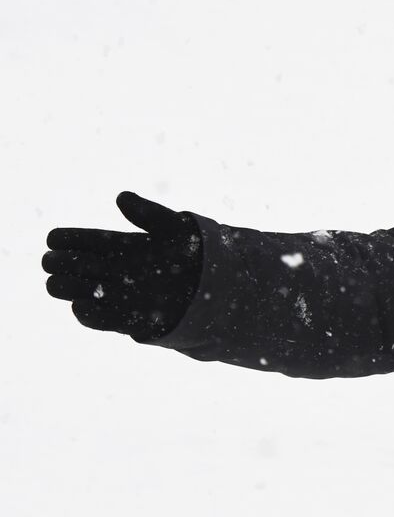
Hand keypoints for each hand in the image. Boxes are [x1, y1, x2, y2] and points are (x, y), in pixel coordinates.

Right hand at [43, 191, 201, 341]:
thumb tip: (121, 197)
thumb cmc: (196, 251)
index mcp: (121, 245)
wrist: (218, 285)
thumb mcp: (174, 226)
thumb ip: (148, 213)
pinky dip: (89, 315)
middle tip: (52, 261)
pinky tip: (80, 305)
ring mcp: (119, 294)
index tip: (53, 239)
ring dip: (67, 288)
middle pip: (77, 266)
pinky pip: (102, 319)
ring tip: (58, 282)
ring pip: (81, 292)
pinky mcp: (128, 318)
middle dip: (61, 263)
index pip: (86, 240)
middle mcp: (115, 270)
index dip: (67, 239)